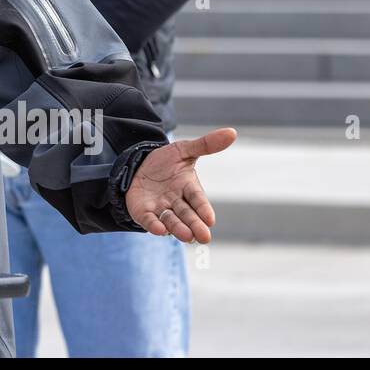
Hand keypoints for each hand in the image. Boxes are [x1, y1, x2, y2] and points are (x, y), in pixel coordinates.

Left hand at [125, 128, 236, 242]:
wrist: (138, 165)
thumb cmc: (166, 161)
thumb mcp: (183, 150)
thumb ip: (206, 144)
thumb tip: (232, 132)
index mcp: (189, 187)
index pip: (198, 199)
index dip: (204, 209)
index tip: (210, 219)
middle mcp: (177, 201)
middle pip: (187, 214)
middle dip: (195, 225)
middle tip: (204, 237)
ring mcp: (161, 208)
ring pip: (171, 221)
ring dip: (178, 229)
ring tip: (186, 236)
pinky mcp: (144, 212)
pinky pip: (149, 220)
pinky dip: (154, 225)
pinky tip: (159, 230)